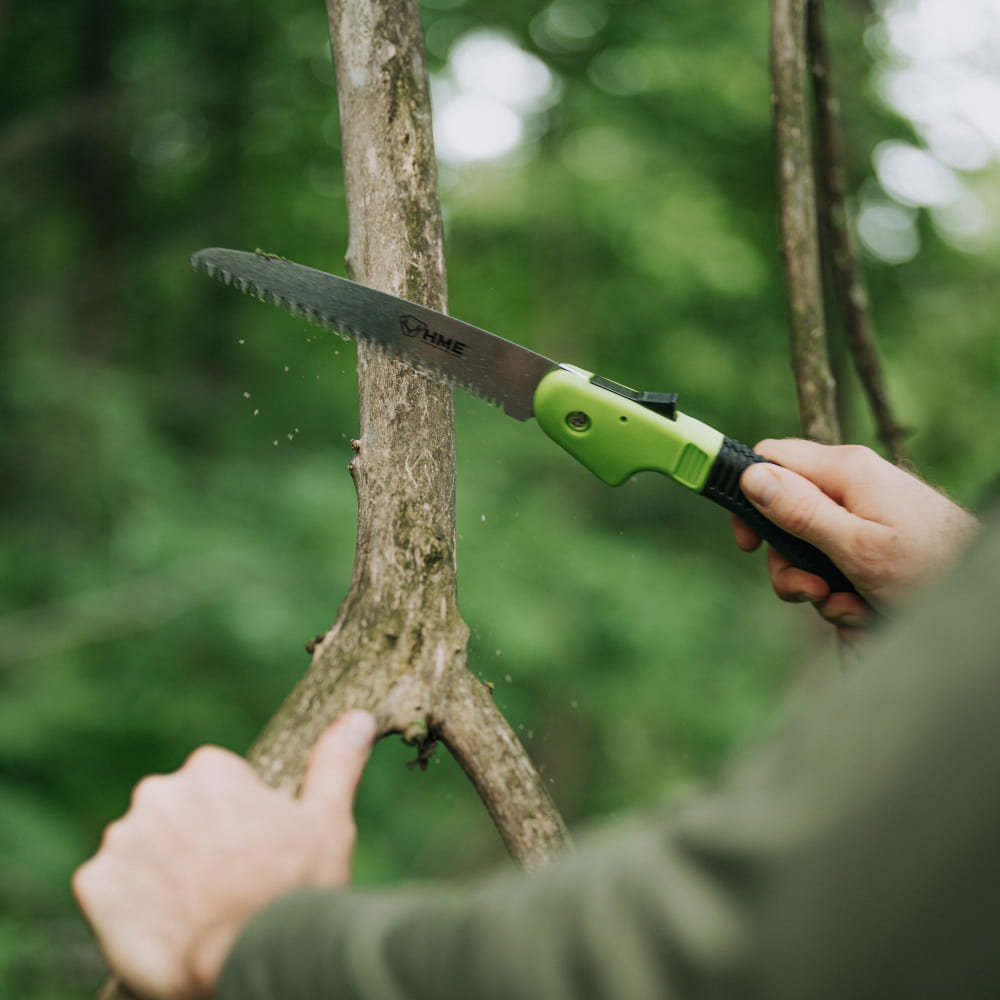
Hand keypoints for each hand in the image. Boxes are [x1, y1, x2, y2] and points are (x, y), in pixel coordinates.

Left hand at [73, 710, 376, 999]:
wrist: (248, 960)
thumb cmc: (295, 889)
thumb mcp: (328, 821)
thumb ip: (336, 763)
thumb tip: (359, 719)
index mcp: (210, 770)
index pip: (214, 785)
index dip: (236, 821)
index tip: (253, 852)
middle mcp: (160, 792)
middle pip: (174, 813)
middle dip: (194, 840)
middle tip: (225, 883)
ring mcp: (123, 839)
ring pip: (142, 848)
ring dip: (160, 871)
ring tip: (196, 910)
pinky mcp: (94, 886)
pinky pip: (110, 888)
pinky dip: (130, 904)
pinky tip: (164, 925)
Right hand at [731, 440, 977, 633]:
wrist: (981, 594)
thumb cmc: (930, 567)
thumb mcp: (854, 546)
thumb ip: (801, 511)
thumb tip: (750, 476)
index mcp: (845, 470)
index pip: (770, 458)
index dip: (748, 497)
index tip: (747, 543)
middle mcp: (853, 482)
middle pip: (786, 512)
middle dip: (788, 562)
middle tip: (809, 591)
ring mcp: (866, 509)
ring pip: (809, 543)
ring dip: (817, 584)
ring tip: (849, 608)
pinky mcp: (876, 534)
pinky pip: (837, 558)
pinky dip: (842, 589)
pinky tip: (865, 608)